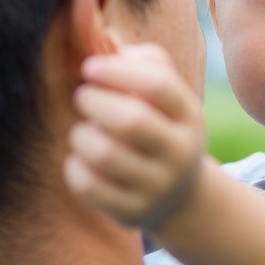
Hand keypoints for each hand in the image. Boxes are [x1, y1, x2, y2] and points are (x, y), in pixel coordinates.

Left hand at [64, 43, 203, 228]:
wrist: (181, 197)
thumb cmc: (162, 128)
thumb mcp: (169, 97)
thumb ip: (148, 63)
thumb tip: (116, 52)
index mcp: (189, 116)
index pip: (157, 85)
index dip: (116, 71)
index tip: (89, 68)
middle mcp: (180, 152)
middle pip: (130, 120)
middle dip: (94, 102)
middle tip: (82, 97)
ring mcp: (158, 186)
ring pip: (105, 154)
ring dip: (82, 135)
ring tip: (84, 131)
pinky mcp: (134, 212)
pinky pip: (89, 186)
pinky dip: (75, 166)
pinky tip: (81, 159)